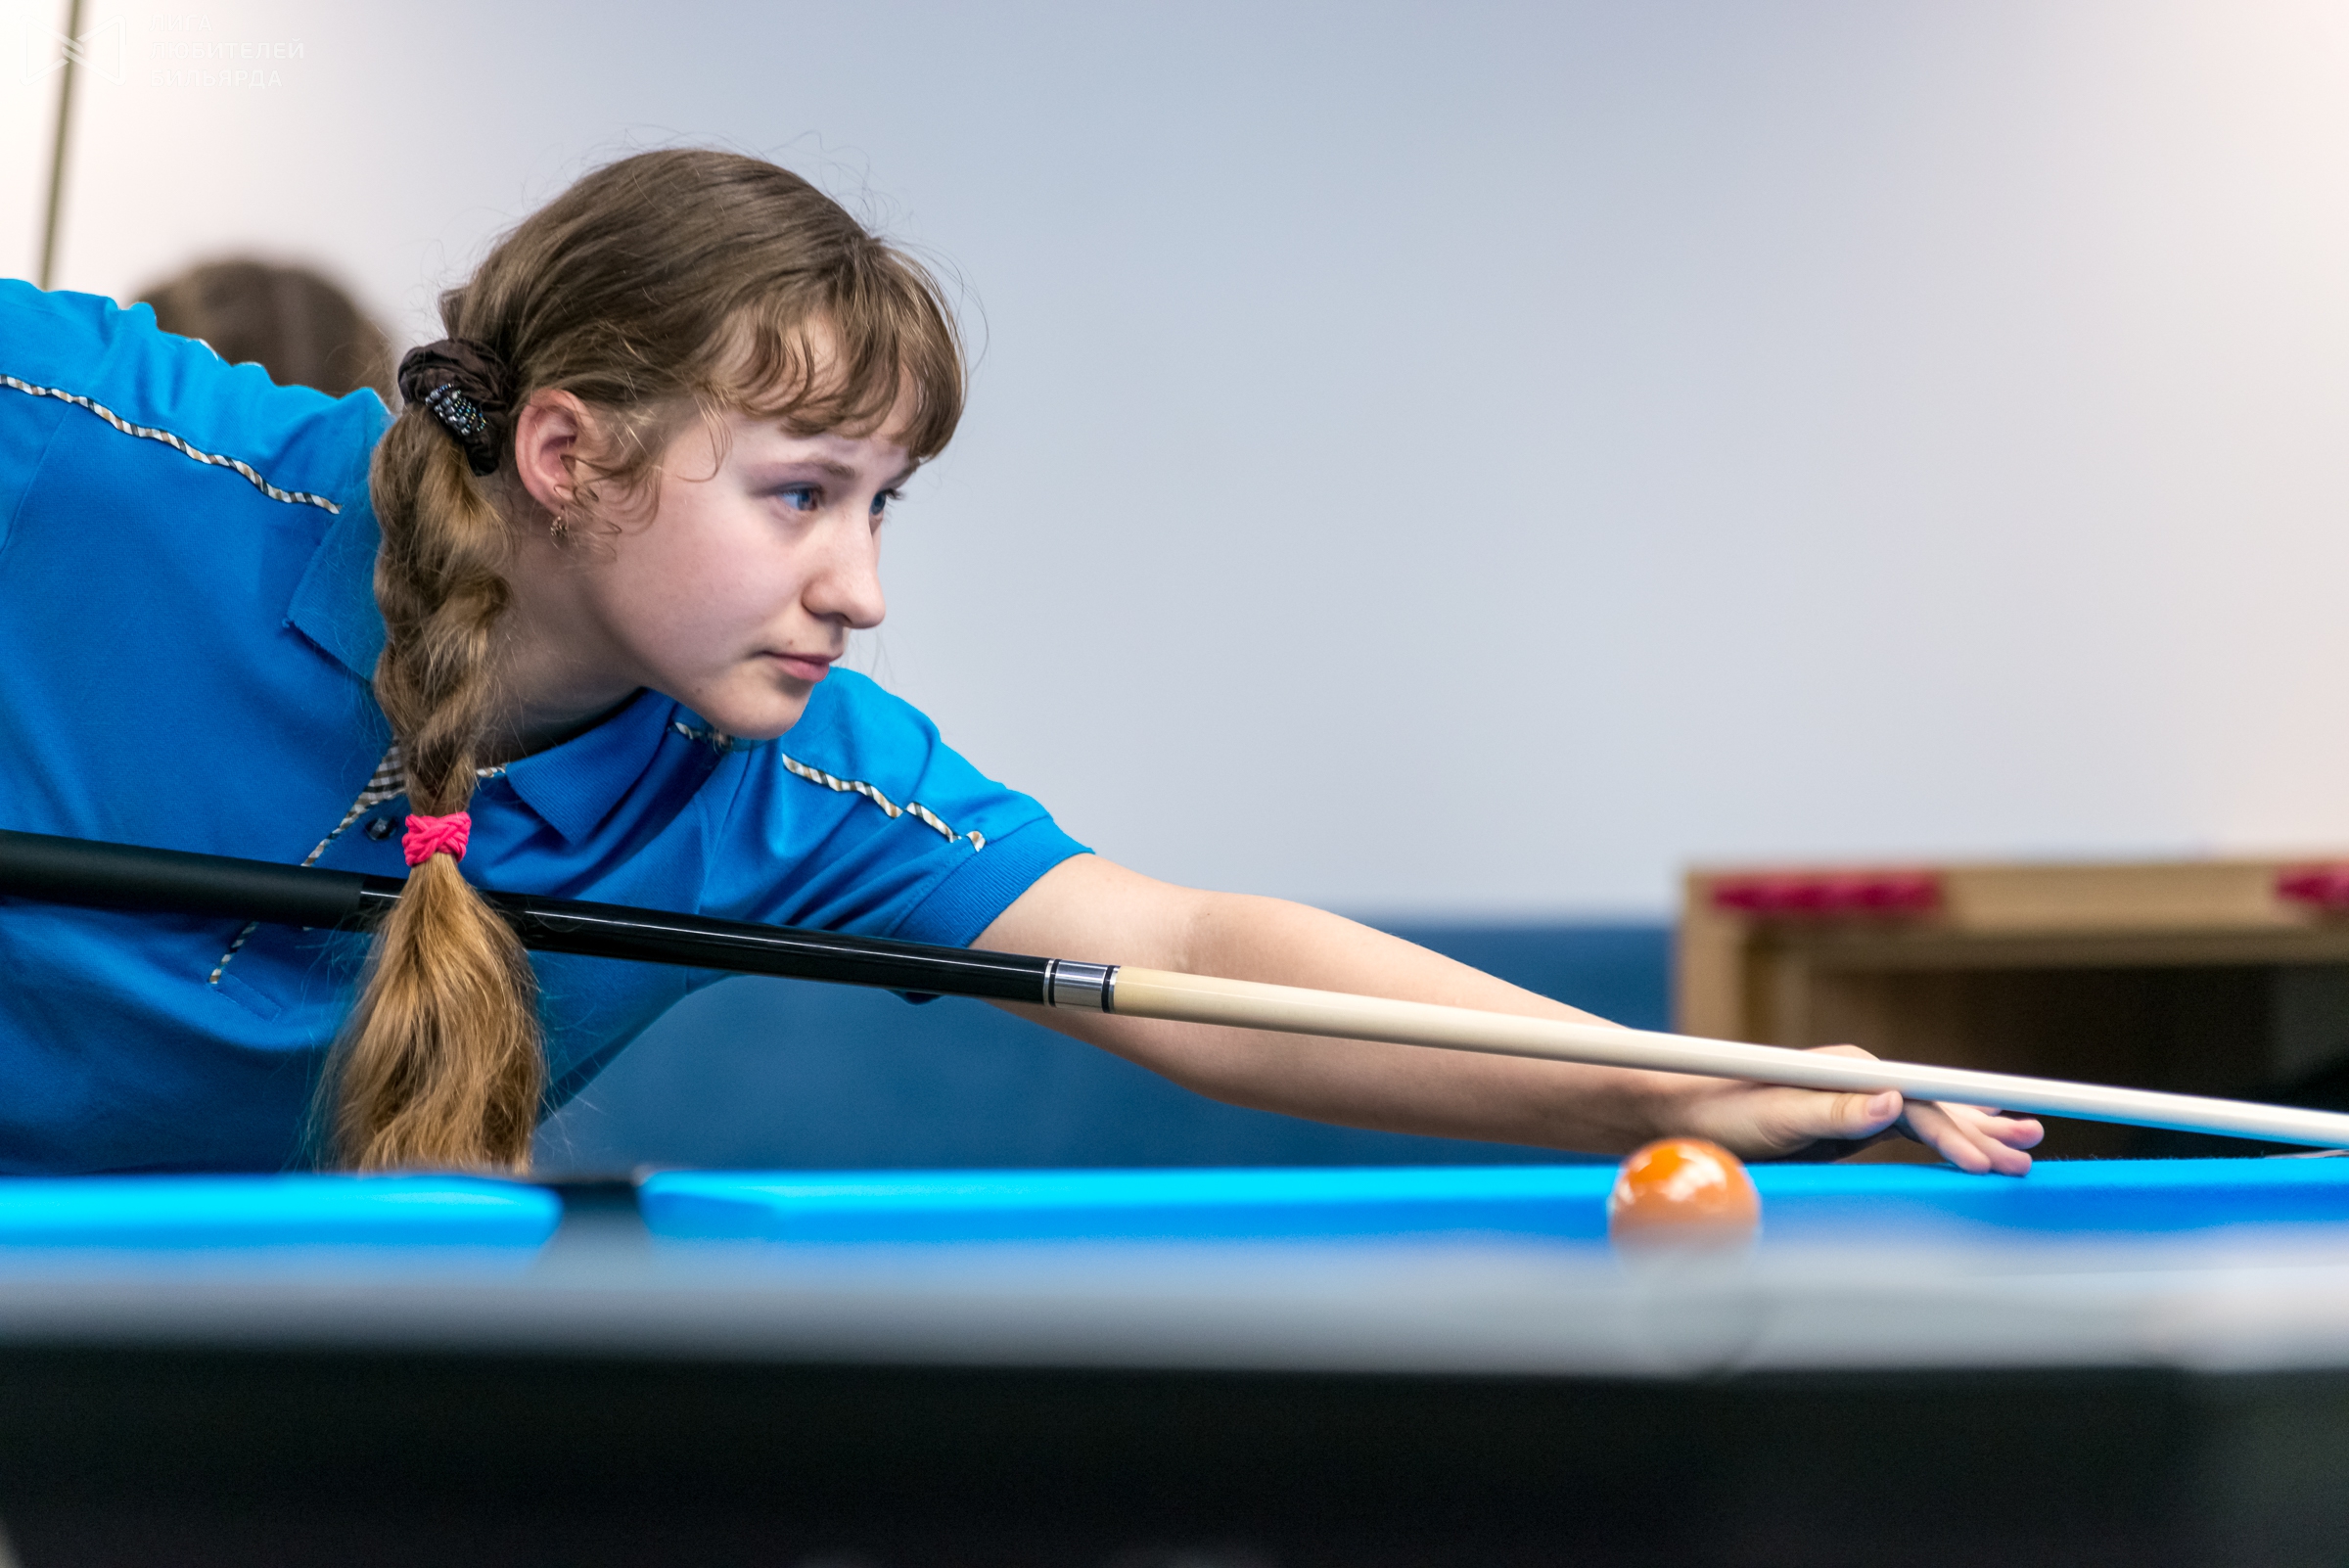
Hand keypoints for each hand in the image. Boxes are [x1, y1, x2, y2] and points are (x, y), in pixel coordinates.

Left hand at [1666, 1044, 2042, 1174]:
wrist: (1685, 1114)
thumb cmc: (1723, 1112)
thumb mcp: (1776, 1116)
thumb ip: (1833, 1112)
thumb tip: (1893, 1102)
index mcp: (1850, 1071)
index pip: (1921, 1100)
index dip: (1960, 1129)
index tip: (1993, 1154)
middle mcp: (1861, 1079)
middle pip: (1935, 1105)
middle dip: (1983, 1132)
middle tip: (2028, 1159)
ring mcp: (1858, 1101)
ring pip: (1930, 1118)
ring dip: (1975, 1133)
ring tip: (2026, 1145)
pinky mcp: (1849, 1123)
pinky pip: (1910, 1132)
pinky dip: (1946, 1142)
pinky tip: (1973, 1150)